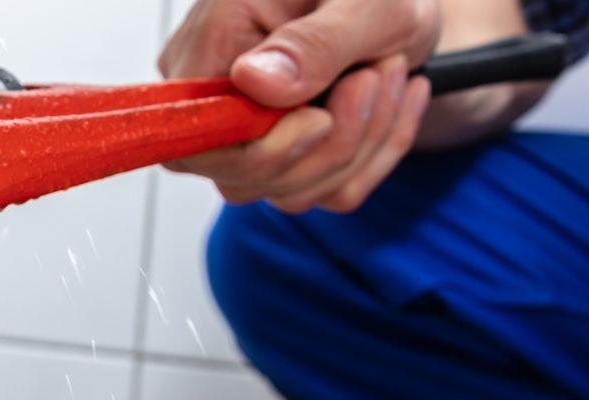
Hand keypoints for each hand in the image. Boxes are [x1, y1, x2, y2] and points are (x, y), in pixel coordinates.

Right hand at [158, 0, 439, 212]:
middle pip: (242, 179)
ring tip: (391, 72)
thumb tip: (253, 83)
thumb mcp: (365, 1)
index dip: (260, 150)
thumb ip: (312, 43)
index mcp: (211, 47)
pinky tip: (393, 100)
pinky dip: (374, 154)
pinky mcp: (283, 154)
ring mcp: (244, 132)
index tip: (322, 115)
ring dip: (362, 143)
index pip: (195, 140)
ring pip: (288, 191)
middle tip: (381, 71)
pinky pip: (322, 191)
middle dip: (332, 144)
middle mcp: (213, 97)